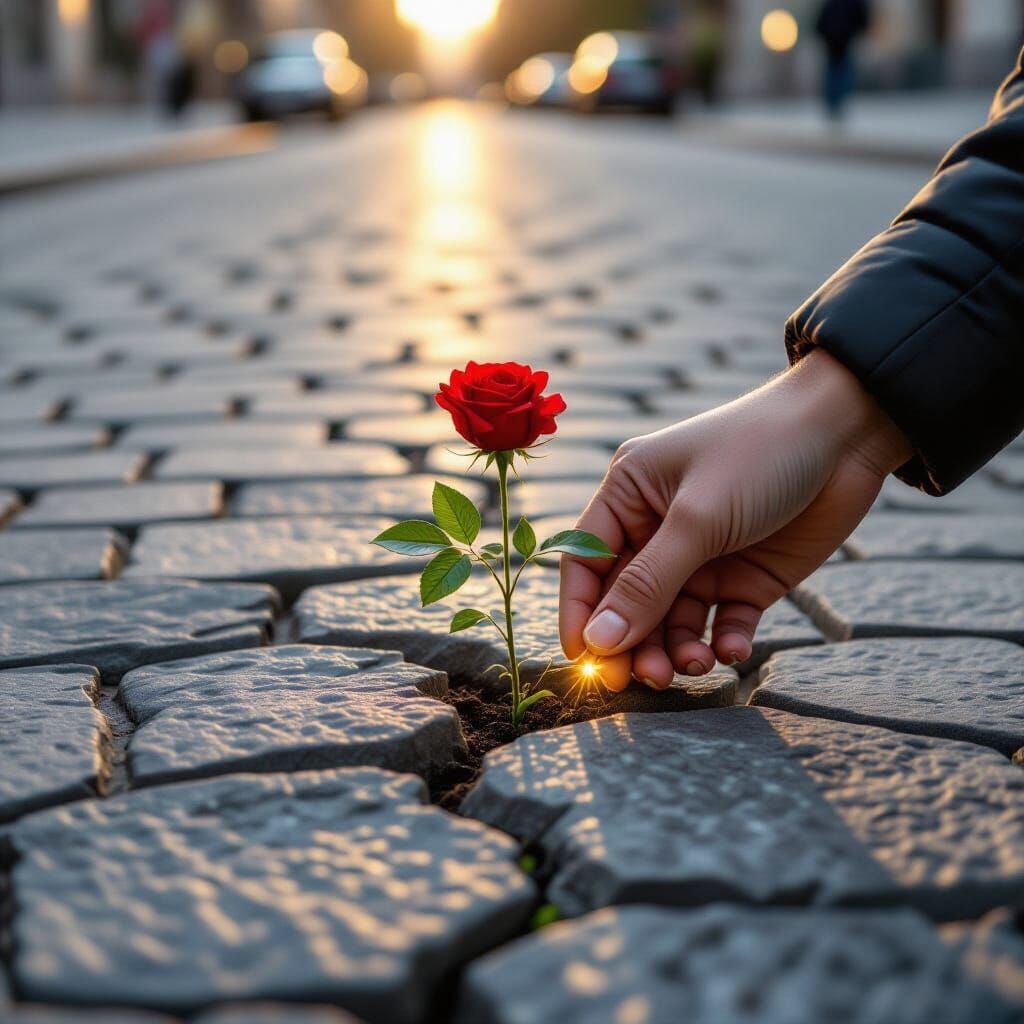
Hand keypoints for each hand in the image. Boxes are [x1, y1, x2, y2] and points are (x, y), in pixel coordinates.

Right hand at [559, 350, 912, 690]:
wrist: (848, 434)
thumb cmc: (760, 452)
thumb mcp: (698, 518)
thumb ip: (648, 583)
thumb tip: (598, 642)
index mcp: (629, 496)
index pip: (586, 564)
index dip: (581, 615)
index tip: (589, 663)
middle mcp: (658, 528)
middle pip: (627, 601)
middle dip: (632, 641)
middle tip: (643, 679)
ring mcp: (703, 556)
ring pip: (672, 620)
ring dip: (676, 648)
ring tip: (694, 665)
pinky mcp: (746, 576)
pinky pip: (722, 621)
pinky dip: (722, 641)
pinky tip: (729, 649)